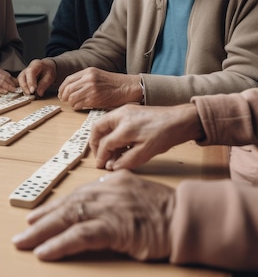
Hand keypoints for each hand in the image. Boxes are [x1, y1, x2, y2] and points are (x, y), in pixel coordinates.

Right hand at [0, 64, 16, 93]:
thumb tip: (2, 80)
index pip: (5, 73)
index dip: (12, 79)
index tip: (16, 84)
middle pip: (5, 77)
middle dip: (12, 83)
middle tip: (17, 88)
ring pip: (1, 82)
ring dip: (9, 87)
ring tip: (13, 91)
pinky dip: (1, 90)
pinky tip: (5, 92)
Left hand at [12, 170, 175, 261]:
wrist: (185, 217)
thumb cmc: (163, 209)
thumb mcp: (133, 192)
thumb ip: (112, 195)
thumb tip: (93, 204)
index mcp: (107, 183)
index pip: (73, 197)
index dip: (52, 209)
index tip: (36, 218)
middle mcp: (102, 191)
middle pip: (64, 206)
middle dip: (40, 221)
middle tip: (22, 232)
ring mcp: (106, 208)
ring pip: (65, 219)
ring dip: (41, 234)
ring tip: (23, 243)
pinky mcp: (112, 227)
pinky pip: (78, 236)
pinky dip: (58, 244)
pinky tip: (44, 251)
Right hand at [17, 58, 55, 95]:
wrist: (46, 68)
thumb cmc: (48, 70)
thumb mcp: (50, 76)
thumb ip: (44, 84)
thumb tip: (39, 93)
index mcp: (35, 64)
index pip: (30, 73)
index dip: (30, 82)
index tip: (32, 91)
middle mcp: (27, 68)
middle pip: (22, 77)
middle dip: (25, 87)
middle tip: (30, 94)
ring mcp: (23, 73)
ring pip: (20, 81)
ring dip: (23, 89)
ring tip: (29, 95)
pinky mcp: (23, 78)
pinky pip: (21, 84)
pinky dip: (24, 89)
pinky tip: (28, 94)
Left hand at [57, 68, 141, 109]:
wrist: (127, 87)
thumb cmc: (114, 83)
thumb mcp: (98, 75)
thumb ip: (85, 79)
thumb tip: (70, 88)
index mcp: (88, 72)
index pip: (68, 80)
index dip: (62, 88)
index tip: (61, 93)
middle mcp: (88, 79)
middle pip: (68, 89)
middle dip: (64, 96)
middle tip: (65, 100)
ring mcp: (90, 89)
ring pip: (72, 98)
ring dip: (71, 103)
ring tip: (74, 104)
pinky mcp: (94, 99)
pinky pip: (78, 104)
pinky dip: (77, 107)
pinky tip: (80, 107)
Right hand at [90, 103, 204, 170]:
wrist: (181, 120)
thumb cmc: (166, 134)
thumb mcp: (146, 153)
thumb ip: (127, 160)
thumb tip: (112, 166)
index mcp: (125, 127)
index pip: (104, 143)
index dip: (101, 156)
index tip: (101, 165)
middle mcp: (121, 116)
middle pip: (97, 128)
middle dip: (95, 143)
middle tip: (99, 155)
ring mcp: (124, 111)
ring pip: (104, 124)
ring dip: (103, 137)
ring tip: (110, 152)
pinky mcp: (129, 110)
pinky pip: (113, 121)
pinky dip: (112, 132)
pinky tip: (120, 144)